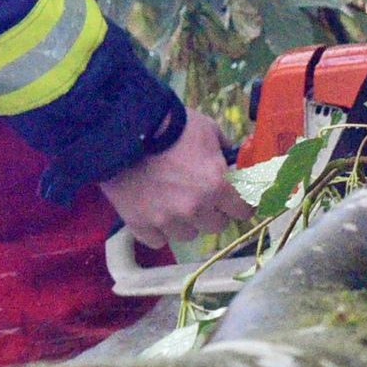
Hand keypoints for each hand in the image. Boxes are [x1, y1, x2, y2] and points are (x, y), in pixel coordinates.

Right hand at [100, 103, 250, 253]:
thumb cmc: (170, 125)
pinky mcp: (140, 226)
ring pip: (188, 235)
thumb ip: (224, 148)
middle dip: (212, 211)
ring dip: (185, 222)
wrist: (123, 130)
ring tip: (172, 201)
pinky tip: (154, 212)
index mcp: (217, 185)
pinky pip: (158, 240)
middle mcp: (195, 209)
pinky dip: (158, 229)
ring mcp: (167, 221)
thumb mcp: (207, 128)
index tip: (235, 200)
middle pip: (216, 225)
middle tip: (200, 195)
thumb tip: (232, 160)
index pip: (243, 210)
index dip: (240, 204)